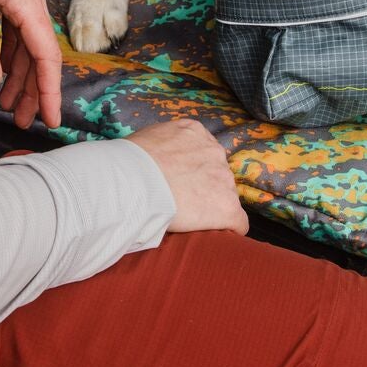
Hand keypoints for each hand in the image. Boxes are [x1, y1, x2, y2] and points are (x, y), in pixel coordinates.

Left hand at [0, 0, 60, 128]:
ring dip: (20, 72)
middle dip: (34, 89)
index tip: (50, 122)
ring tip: (7, 102)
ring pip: (28, 39)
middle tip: (23, 122)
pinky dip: (10, 50)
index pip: (46, 55)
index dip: (49, 91)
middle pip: (40, 51)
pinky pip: (16, 24)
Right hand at [129, 120, 247, 235]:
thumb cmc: (128, 164)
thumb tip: (156, 161)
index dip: (193, 171)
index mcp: (194, 132)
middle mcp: (213, 151)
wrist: (133, 182)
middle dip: (204, 187)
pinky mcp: (227, 207)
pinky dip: (228, 229)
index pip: (203, 152)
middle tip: (182, 202)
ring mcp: (223, 178)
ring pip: (226, 197)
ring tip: (190, 219)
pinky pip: (238, 222)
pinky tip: (213, 234)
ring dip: (212, 207)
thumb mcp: (146, 139)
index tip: (181, 183)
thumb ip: (161, 146)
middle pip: (217, 174)